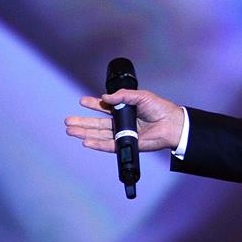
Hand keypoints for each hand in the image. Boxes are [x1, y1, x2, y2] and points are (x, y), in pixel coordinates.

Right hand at [65, 90, 184, 152]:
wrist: (172, 123)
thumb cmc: (160, 109)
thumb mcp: (141, 96)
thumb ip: (123, 95)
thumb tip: (105, 97)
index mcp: (124, 110)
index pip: (105, 108)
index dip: (93, 104)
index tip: (82, 101)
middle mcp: (122, 123)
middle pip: (97, 123)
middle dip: (82, 122)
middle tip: (68, 121)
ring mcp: (123, 134)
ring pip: (99, 135)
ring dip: (84, 133)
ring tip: (71, 131)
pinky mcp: (127, 144)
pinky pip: (109, 145)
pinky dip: (97, 144)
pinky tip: (86, 142)